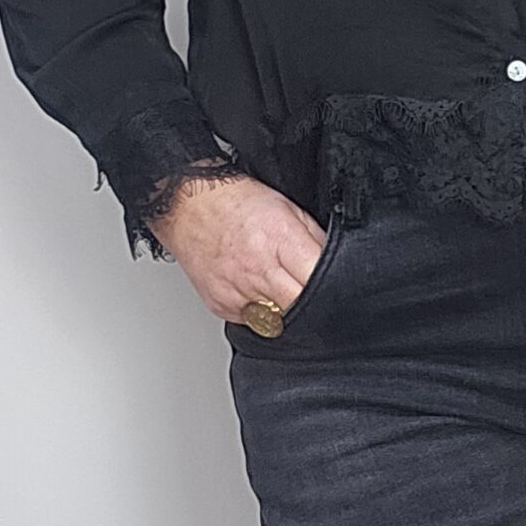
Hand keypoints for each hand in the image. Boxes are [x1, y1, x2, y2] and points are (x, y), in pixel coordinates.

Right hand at [149, 170, 329, 324]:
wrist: (186, 206)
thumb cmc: (236, 203)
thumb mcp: (290, 210)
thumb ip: (316, 240)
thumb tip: (338, 265)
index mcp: (281, 241)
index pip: (319, 280)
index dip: (333, 287)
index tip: (337, 289)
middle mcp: (258, 269)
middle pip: (300, 307)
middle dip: (311, 303)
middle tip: (309, 293)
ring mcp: (237, 291)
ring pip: (277, 322)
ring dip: (285, 310)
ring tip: (280, 288)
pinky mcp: (221, 305)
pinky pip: (251, 322)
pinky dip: (259, 312)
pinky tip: (255, 289)